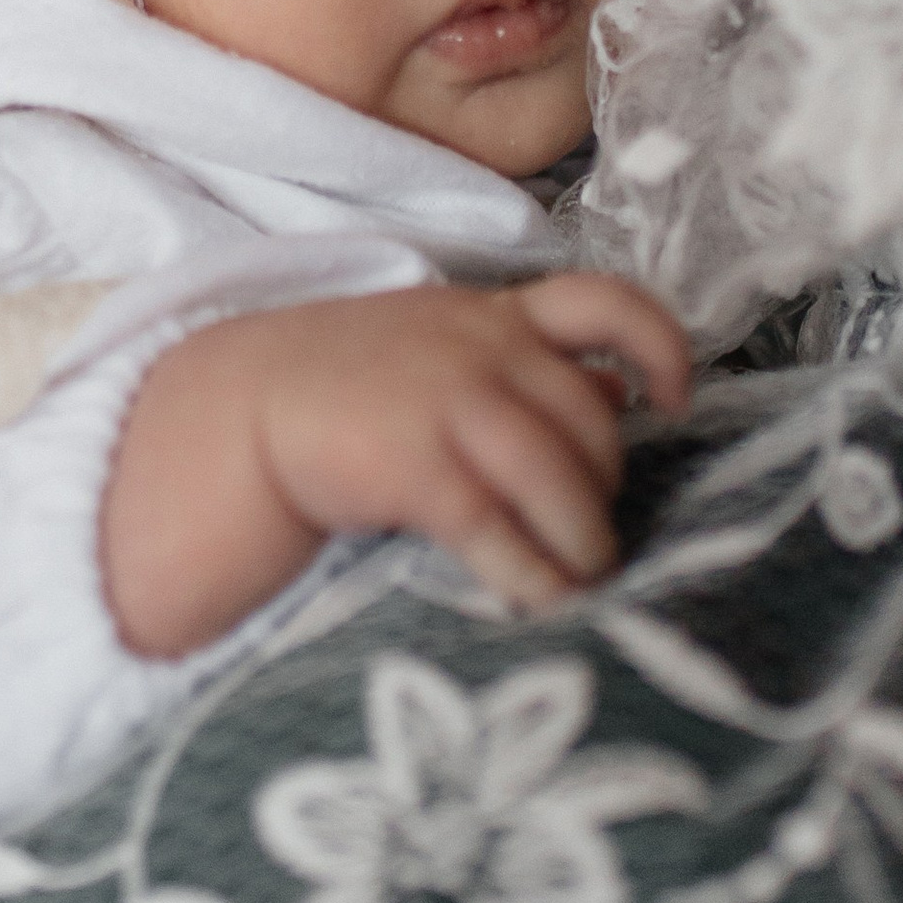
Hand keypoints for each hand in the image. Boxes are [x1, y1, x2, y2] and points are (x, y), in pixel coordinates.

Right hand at [103, 276, 692, 654]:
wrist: (229, 417)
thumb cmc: (341, 395)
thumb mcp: (436, 353)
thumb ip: (522, 366)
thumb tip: (618, 391)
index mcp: (489, 313)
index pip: (603, 302)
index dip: (660, 348)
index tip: (673, 402)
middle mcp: (482, 346)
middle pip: (591, 418)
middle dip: (606, 485)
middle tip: (597, 536)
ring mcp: (450, 400)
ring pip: (561, 475)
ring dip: (584, 540)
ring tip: (582, 581)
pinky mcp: (417, 464)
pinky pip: (501, 528)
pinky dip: (531, 572)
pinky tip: (535, 601)